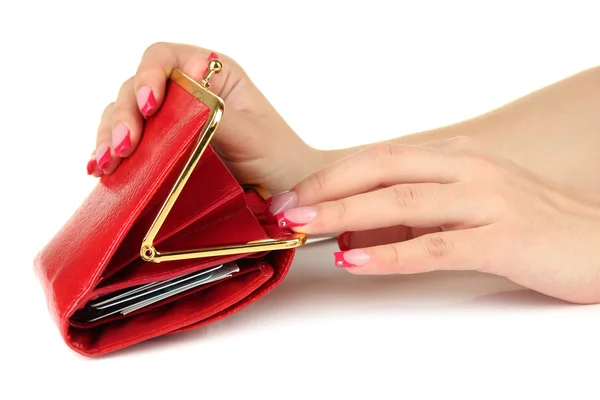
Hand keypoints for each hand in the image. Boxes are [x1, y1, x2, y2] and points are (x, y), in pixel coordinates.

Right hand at [89, 42, 319, 193]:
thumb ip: (216, 116)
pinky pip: (130, 147)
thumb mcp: (252, 133)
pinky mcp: (162, 151)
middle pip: (136, 89)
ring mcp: (171, 123)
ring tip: (107, 164)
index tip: (149, 105)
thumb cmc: (278, 155)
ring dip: (111, 138)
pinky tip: (103, 170)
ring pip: (125, 117)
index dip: (149, 76)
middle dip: (124, 116)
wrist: (285, 192)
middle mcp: (186, 93)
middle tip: (123, 147)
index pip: (165, 59)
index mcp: (211, 74)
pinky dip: (113, 157)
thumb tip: (181, 108)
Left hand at [273, 138, 599, 303]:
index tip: (293, 195)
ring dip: (345, 214)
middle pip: (382, 170)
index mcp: (453, 157)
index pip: (379, 157)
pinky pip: (436, 246)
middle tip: (283, 208)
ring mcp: (487, 202)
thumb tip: (351, 224)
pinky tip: (355, 260)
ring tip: (303, 228)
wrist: (598, 241)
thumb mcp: (461, 205)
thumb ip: (410, 211)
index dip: (331, 175)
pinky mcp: (503, 239)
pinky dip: (390, 253)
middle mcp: (467, 170)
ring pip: (403, 203)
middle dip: (326, 189)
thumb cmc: (524, 221)